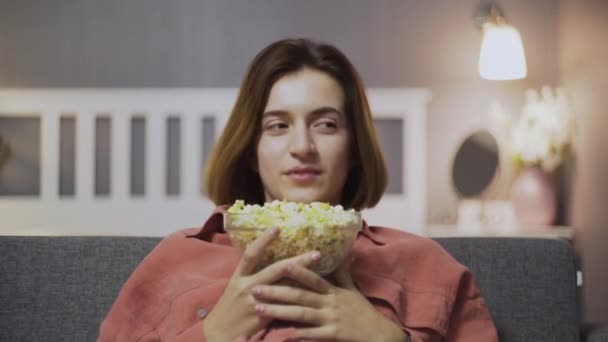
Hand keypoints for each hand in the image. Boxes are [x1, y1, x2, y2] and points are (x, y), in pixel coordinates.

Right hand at [203, 228, 321, 340]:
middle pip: (275, 269)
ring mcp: (255, 302)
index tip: (277, 228)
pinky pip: (284, 306)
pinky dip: (297, 299)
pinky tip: (311, 296)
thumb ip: (251, 275)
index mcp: (238, 277)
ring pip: (283, 288)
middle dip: (297, 261)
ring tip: (321, 275)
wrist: (219, 333)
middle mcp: (247, 286)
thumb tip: (270, 259)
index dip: (263, 240)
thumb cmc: (230, 308)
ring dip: (303, 280)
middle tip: (316, 253)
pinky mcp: (263, 317)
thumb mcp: (235, 288)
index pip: (251, 255)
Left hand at [251, 257, 406, 341]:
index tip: (280, 264)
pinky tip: (281, 334)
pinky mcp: (333, 335)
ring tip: (259, 309)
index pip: (313, 278)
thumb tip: (344, 252)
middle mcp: (330, 302)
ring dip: (279, 311)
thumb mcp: (352, 289)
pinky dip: (297, 334)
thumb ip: (343, 272)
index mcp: (333, 290)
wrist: (379, 334)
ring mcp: (330, 319)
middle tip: (255, 289)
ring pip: (301, 314)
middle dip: (276, 291)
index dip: (298, 271)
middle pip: (300, 295)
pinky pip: (312, 334)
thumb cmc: (362, 311)